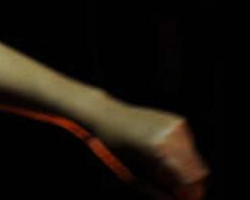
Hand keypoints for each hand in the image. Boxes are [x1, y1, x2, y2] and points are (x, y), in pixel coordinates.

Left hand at [84, 100, 209, 199]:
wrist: (106, 114)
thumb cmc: (113, 144)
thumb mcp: (131, 173)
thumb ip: (155, 190)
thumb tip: (171, 199)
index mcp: (161, 148)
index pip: (191, 179)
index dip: (191, 194)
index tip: (185, 199)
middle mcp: (173, 134)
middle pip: (199, 170)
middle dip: (191, 185)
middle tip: (178, 193)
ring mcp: (177, 126)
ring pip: (195, 159)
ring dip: (186, 170)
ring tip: (162, 172)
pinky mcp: (179, 121)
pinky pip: (188, 146)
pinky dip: (181, 156)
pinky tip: (162, 156)